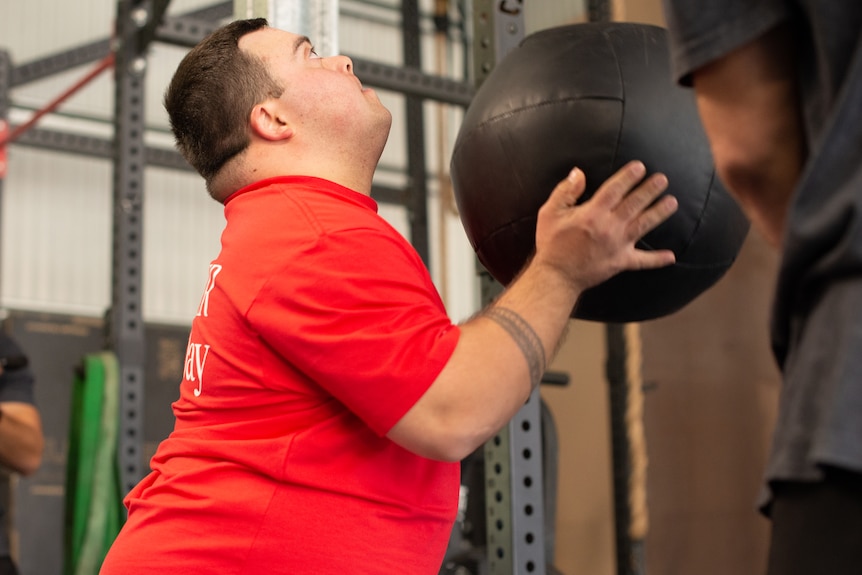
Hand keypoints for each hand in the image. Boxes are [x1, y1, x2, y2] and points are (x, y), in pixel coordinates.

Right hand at [533, 160, 677, 293]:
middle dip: (650, 190)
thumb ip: (565, 191)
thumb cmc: (552, 244)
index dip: (628, 176)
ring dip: (659, 213)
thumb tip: (578, 173)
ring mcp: (618, 245)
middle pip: (634, 204)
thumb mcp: (550, 213)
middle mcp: (610, 227)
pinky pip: (642, 262)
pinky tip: (671, 256)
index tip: (640, 167)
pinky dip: (657, 260)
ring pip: (644, 225)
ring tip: (672, 202)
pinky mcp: (621, 262)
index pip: (615, 189)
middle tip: (663, 179)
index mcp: (592, 213)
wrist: (556, 276)